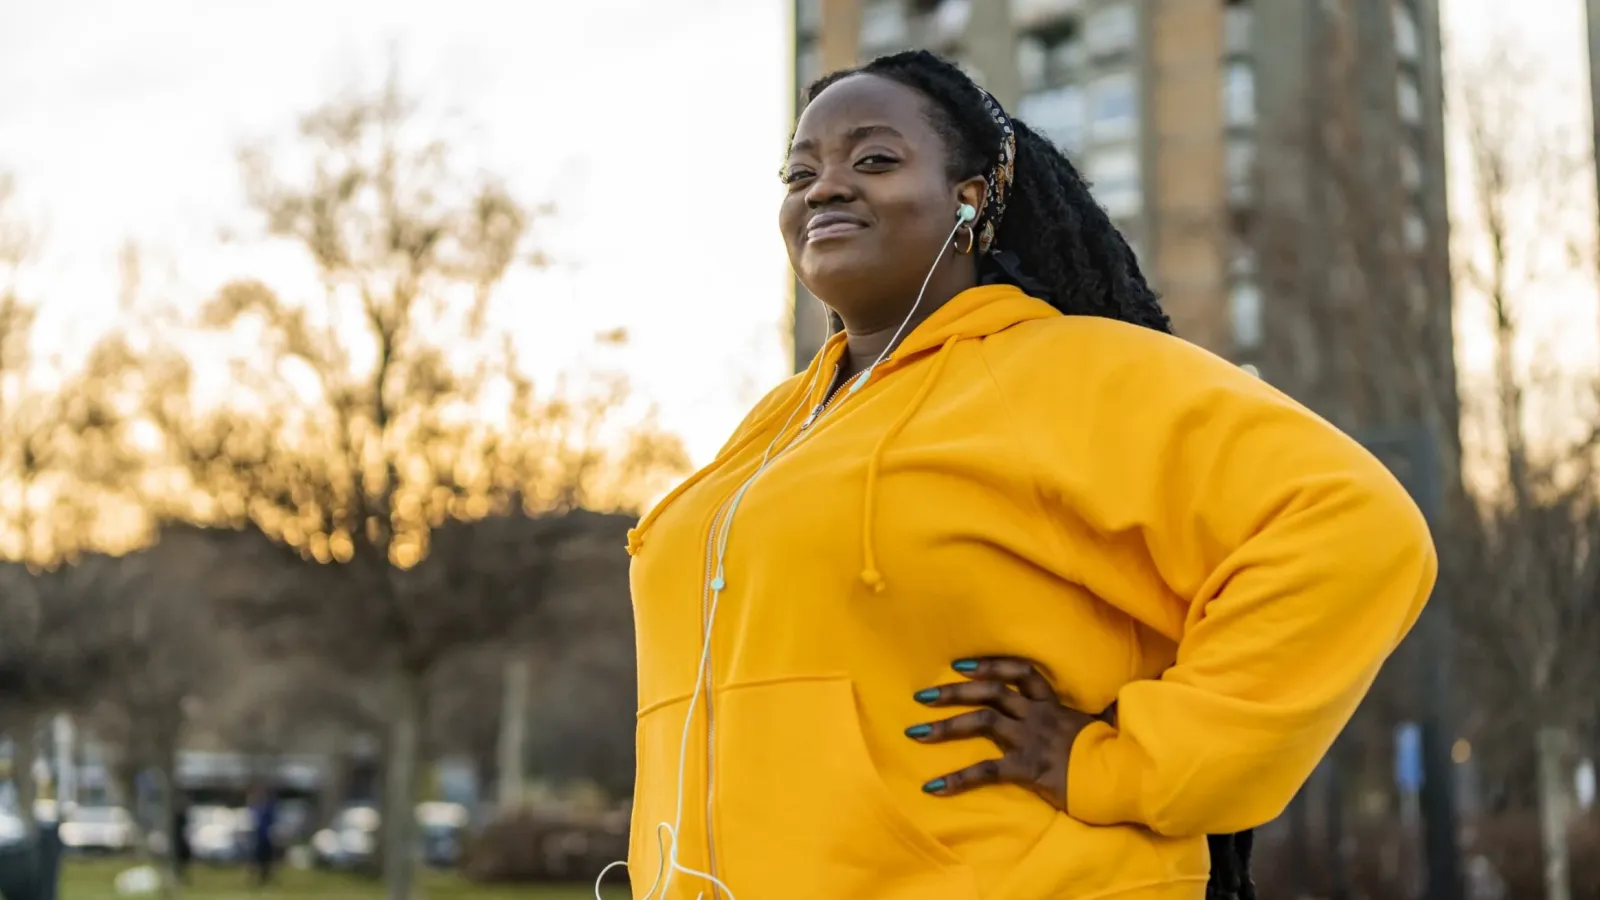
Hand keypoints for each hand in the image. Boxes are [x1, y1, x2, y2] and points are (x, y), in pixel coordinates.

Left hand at [906, 656, 1115, 810]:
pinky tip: (933, 787)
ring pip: (982, 721)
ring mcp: (1032, 739)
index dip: (990, 666)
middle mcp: (1038, 716)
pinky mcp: (1029, 767)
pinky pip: (986, 771)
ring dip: (945, 726)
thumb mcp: (1107, 727)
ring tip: (914, 733)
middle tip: (922, 695)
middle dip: (954, 692)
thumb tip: (1122, 700)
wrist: (1131, 776)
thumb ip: (1104, 713)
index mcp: (1054, 705)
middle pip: (991, 692)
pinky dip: (957, 779)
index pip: (1020, 673)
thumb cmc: (1119, 754)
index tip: (962, 665)